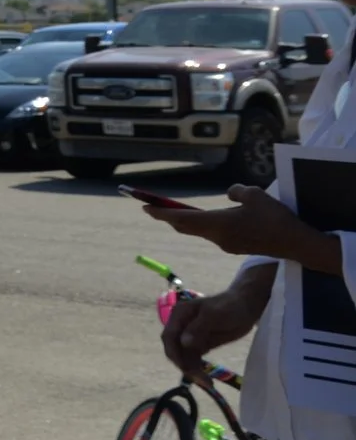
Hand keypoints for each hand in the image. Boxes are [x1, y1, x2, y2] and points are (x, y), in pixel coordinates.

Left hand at [147, 185, 328, 261]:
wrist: (296, 244)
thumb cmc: (275, 217)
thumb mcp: (254, 194)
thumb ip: (236, 192)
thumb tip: (228, 195)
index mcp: (217, 224)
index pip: (181, 218)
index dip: (160, 213)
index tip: (143, 206)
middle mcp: (217, 237)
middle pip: (184, 227)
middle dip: (166, 217)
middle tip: (150, 207)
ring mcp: (226, 244)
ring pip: (198, 231)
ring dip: (184, 221)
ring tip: (171, 210)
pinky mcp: (236, 247)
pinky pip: (212, 233)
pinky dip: (200, 225)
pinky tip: (202, 218)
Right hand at [162, 281, 265, 371]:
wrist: (246, 305)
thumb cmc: (230, 306)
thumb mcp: (214, 315)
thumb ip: (197, 328)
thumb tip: (183, 343)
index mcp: (179, 315)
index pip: (169, 337)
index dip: (174, 353)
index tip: (186, 368)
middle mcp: (181, 326)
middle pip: (174, 349)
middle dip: (184, 365)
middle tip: (201, 379)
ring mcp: (190, 336)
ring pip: (184, 357)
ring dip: (192, 370)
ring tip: (208, 383)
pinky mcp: (200, 344)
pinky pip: (193, 359)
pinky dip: (198, 369)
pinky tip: (207, 378)